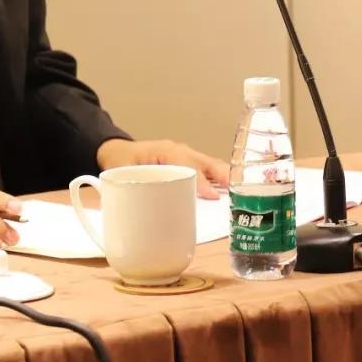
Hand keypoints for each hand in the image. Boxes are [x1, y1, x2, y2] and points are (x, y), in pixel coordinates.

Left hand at [96, 138, 229, 198]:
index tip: (210, 195)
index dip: (198, 178)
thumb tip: (137, 210)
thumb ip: (128, 187)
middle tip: (237, 194)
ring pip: (210, 165)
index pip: (184, 161)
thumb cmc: (120, 161)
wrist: (118, 151)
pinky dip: (221, 181)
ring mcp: (186, 156)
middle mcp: (178, 151)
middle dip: (221, 176)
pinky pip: (208, 171)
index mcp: (162, 150)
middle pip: (204, 161)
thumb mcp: (120, 172)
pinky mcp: (189, 165)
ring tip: (242, 195)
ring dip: (225, 178)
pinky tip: (232, 194)